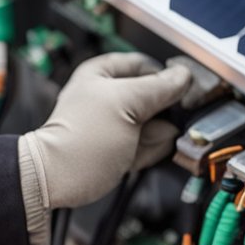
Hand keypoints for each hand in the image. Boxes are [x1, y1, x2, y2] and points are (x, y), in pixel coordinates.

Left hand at [18, 53, 190, 244]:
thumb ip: (159, 87)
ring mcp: (118, 124)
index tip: (182, 88)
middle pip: (155, 97)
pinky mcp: (123, 147)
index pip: (146, 65)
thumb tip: (183, 77)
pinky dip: (151, 151)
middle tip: (163, 120)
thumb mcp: (126, 102)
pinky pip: (150, 145)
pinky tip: (138, 155)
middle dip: (163, 112)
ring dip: (157, 135)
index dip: (165, 76)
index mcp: (103, 74)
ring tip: (141, 143)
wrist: (61, 179)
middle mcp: (110, 97)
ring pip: (156, 123)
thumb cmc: (81, 138)